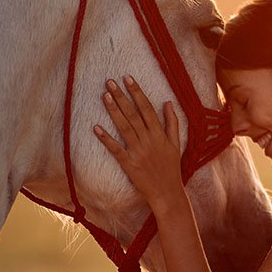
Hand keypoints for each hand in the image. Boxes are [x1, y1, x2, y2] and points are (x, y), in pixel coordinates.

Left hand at [93, 76, 183, 207]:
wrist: (167, 192)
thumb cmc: (172, 168)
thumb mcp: (176, 143)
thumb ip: (172, 122)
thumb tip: (168, 102)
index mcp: (159, 134)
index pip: (146, 108)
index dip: (137, 92)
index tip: (128, 78)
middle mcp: (148, 140)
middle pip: (133, 114)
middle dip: (121, 96)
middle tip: (110, 81)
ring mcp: (137, 152)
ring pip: (124, 127)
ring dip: (113, 111)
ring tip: (104, 95)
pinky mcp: (129, 164)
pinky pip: (115, 149)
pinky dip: (106, 139)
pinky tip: (96, 128)